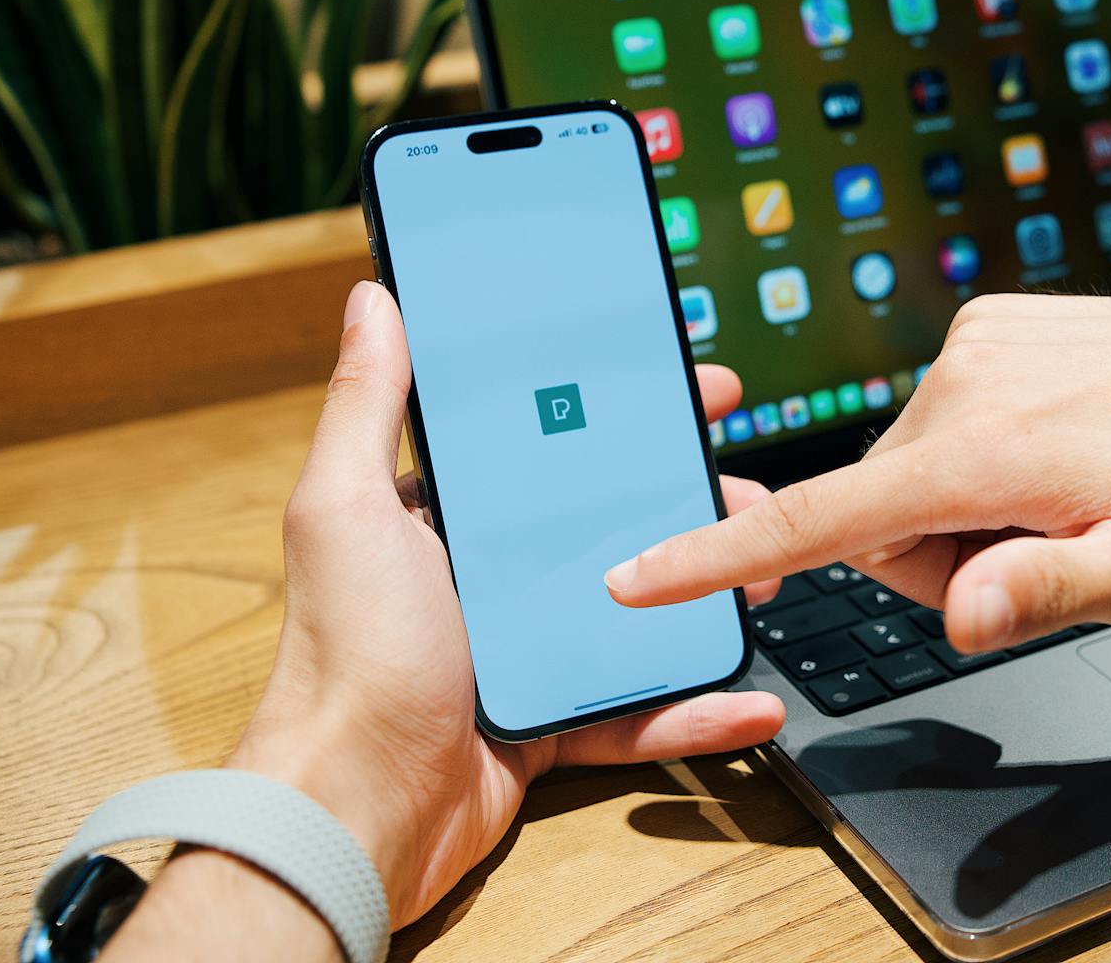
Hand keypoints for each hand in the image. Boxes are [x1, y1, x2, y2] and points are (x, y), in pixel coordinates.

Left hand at [230, 282, 783, 925]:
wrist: (353, 812)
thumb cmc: (345, 656)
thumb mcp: (347, 509)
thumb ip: (365, 405)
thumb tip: (372, 299)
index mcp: (446, 517)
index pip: (544, 441)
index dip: (615, 406)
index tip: (679, 379)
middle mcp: (487, 577)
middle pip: (609, 520)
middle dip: (685, 496)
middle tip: (747, 476)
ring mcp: (524, 652)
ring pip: (639, 608)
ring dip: (708, 592)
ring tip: (765, 575)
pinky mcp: (552, 725)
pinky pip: (639, 710)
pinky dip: (697, 707)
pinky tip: (754, 697)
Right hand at [606, 283, 1110, 652]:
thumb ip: (1050, 591)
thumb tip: (957, 610)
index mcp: (987, 450)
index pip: (824, 519)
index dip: (721, 557)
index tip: (635, 574)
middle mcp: (959, 380)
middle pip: (876, 513)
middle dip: (938, 558)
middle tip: (1049, 557)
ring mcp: (974, 343)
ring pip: (909, 468)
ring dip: (966, 508)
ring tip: (1073, 497)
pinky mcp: (994, 324)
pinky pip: (943, 419)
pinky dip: (983, 457)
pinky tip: (1070, 450)